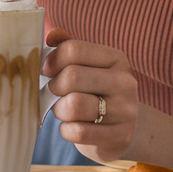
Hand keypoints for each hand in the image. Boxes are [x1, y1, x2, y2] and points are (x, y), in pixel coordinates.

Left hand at [43, 28, 138, 163]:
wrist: (122, 130)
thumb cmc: (95, 93)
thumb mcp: (87, 68)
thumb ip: (68, 48)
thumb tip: (52, 35)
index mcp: (116, 58)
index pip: (74, 49)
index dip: (51, 61)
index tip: (46, 71)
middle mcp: (125, 82)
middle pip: (72, 76)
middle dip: (54, 87)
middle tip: (54, 93)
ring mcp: (125, 111)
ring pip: (73, 105)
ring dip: (59, 110)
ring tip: (63, 111)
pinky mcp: (119, 137)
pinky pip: (78, 132)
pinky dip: (67, 131)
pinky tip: (72, 128)